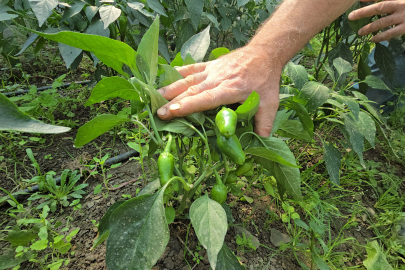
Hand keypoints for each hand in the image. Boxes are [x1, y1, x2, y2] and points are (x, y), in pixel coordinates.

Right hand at [156, 46, 281, 136]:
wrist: (265, 53)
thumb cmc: (267, 79)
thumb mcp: (271, 103)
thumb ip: (264, 124)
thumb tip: (262, 144)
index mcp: (230, 89)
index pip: (205, 98)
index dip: (187, 105)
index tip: (171, 112)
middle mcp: (217, 78)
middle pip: (191, 90)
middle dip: (173, 101)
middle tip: (157, 113)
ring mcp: (212, 70)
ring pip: (188, 79)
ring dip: (170, 88)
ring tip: (154, 97)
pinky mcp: (210, 64)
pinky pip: (191, 68)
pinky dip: (177, 73)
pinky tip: (164, 78)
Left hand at [348, 0, 404, 41]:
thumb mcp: (402, 1)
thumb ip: (391, 0)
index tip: (358, 0)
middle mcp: (400, 5)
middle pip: (380, 7)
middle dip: (363, 12)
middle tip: (350, 16)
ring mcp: (403, 17)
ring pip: (383, 22)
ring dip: (370, 28)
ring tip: (359, 32)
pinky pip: (391, 33)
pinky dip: (381, 36)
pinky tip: (373, 39)